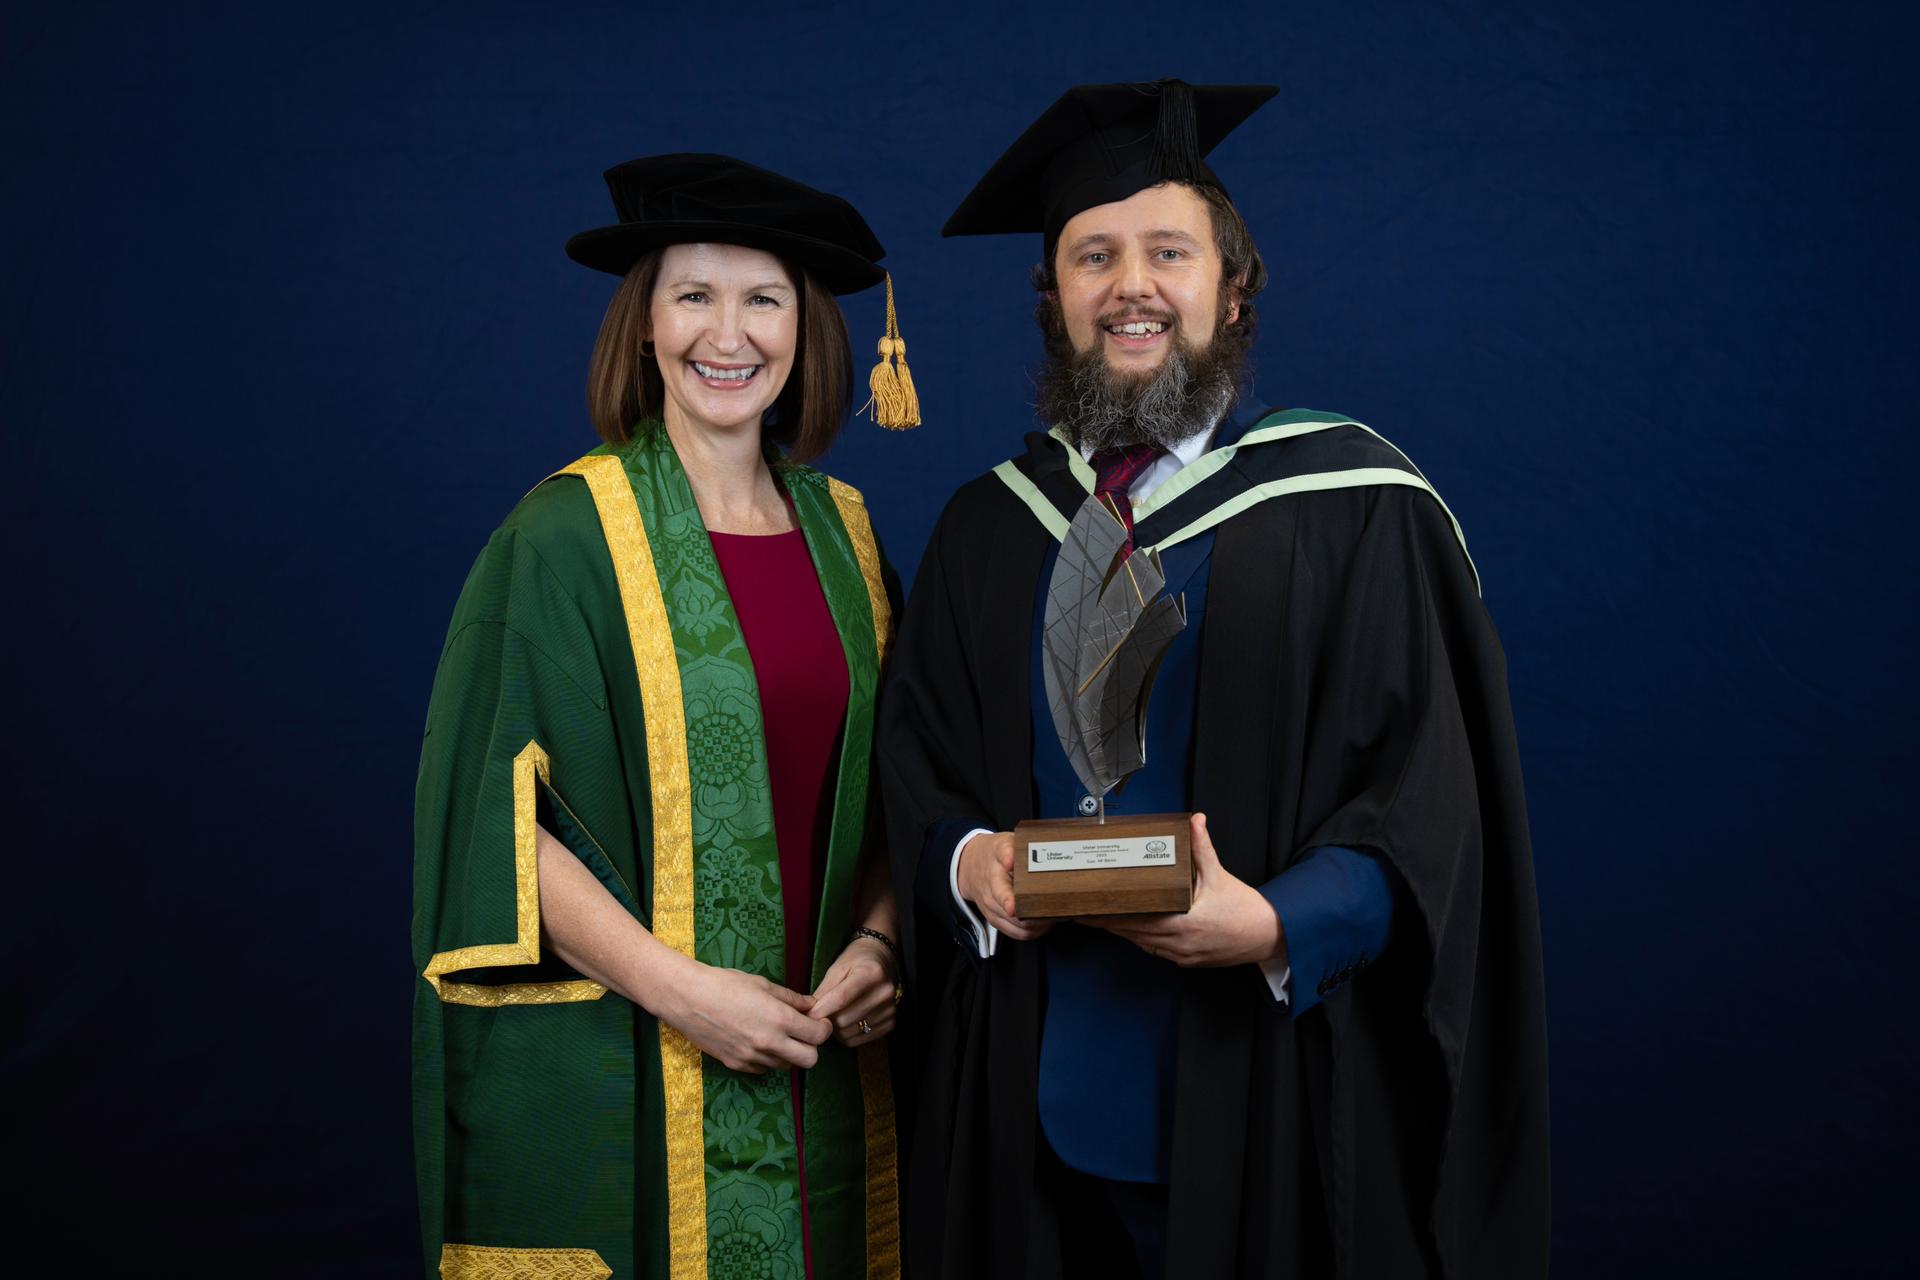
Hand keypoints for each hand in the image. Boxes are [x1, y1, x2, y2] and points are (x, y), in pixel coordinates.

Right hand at [660, 956, 832, 1073]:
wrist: (687, 998)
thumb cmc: (724, 984)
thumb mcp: (762, 984)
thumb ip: (791, 999)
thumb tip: (812, 1005)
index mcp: (778, 1019)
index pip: (818, 1036)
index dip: (824, 1028)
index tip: (819, 1021)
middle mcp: (768, 1043)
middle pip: (810, 1060)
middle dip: (812, 1047)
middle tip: (804, 1032)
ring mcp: (752, 1057)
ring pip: (786, 1066)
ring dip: (788, 1053)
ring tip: (777, 1034)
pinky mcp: (736, 1065)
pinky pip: (763, 1069)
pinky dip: (767, 1059)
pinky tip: (757, 1041)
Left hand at [809, 935, 900, 1045]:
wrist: (883, 961)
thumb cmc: (857, 961)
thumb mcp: (837, 968)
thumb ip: (824, 990)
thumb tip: (809, 1014)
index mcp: (871, 973)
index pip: (840, 998)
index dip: (820, 1010)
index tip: (808, 1014)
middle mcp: (884, 993)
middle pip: (844, 1020)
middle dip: (827, 1019)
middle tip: (821, 1012)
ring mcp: (890, 1010)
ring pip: (849, 1033)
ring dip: (836, 1029)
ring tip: (835, 1015)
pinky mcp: (890, 1024)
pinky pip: (859, 1040)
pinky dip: (847, 1035)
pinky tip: (847, 1021)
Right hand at [957, 830, 1051, 941]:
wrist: (970, 866)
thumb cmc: (992, 855)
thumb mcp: (1002, 844)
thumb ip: (1010, 850)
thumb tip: (1013, 857)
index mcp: (994, 877)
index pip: (1000, 892)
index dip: (1007, 901)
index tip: (1013, 907)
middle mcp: (992, 897)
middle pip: (1012, 916)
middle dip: (1035, 916)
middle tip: (1055, 911)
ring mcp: (993, 911)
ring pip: (1017, 928)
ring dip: (1037, 926)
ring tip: (1052, 916)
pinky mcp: (996, 920)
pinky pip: (1016, 933)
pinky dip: (1032, 932)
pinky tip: (1043, 924)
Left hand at [1081, 814, 1284, 967]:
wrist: (1268, 936)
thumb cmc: (1244, 909)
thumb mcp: (1220, 875)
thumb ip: (1203, 848)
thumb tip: (1196, 820)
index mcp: (1183, 924)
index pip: (1136, 921)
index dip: (1110, 917)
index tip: (1089, 910)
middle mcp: (1179, 944)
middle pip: (1133, 935)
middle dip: (1108, 925)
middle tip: (1083, 914)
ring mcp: (1182, 955)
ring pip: (1143, 944)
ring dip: (1123, 933)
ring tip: (1100, 920)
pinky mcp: (1188, 961)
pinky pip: (1157, 950)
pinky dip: (1143, 939)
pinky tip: (1132, 929)